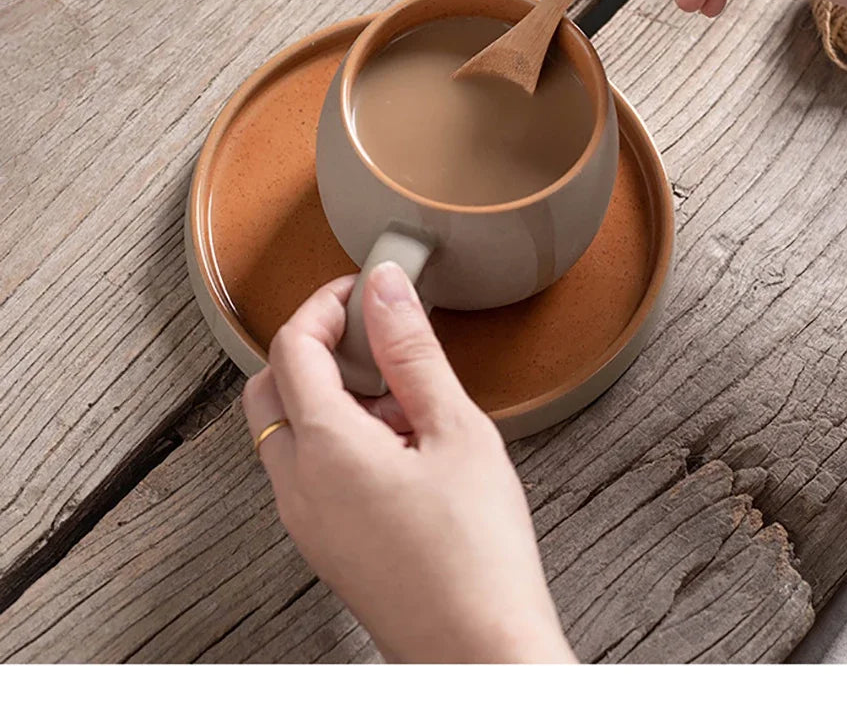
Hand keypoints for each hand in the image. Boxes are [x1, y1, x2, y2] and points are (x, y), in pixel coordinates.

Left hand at [241, 263, 574, 663]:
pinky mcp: (325, 542)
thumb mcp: (455, 431)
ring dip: (329, 393)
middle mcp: (298, 484)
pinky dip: (337, 435)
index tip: (364, 290)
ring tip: (403, 398)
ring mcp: (306, 519)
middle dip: (314, 347)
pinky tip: (402, 446)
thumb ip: (413, 352)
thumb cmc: (476, 553)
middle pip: (270, 385)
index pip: (293, 346)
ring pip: (287, 428)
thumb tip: (387, 289)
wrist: (479, 653)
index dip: (326, 304)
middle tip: (372, 335)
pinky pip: (307, 468)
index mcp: (325, 448)